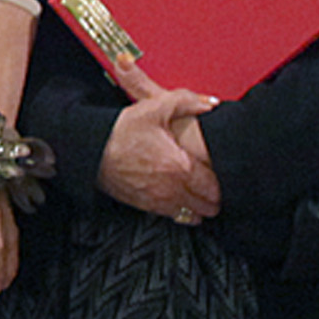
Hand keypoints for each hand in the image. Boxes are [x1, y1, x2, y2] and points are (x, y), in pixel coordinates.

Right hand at [97, 88, 221, 222]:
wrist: (92, 149)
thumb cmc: (121, 131)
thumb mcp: (156, 107)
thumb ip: (188, 102)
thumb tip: (210, 104)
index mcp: (179, 167)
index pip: (214, 187)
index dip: (224, 184)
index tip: (226, 176)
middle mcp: (171, 188)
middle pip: (207, 205)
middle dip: (216, 198)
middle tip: (220, 188)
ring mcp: (158, 200)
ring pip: (192, 214)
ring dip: (201, 207)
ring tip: (206, 198)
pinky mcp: (145, 206)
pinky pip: (174, 217)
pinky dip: (184, 213)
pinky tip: (185, 204)